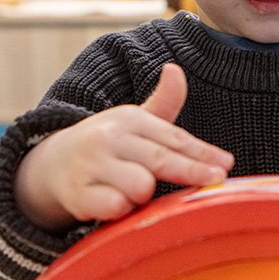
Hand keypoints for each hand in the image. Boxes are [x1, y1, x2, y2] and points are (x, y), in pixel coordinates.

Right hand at [15, 63, 232, 229]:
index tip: (226, 164)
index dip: (202, 152)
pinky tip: (118, 207)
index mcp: (130, 119)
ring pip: (140, 185)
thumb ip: (164, 103)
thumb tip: (175, 69)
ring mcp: (92, 165)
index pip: (173, 137)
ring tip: (138, 194)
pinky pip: (114, 207)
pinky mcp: (78, 193)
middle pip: (161, 159)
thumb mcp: (135, 122)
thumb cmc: (109, 145)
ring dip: (147, 195)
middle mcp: (110, 138)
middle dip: (192, 170)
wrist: (52, 164)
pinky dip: (122, 210)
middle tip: (217, 179)